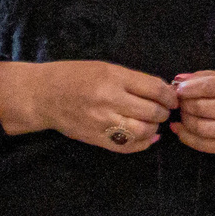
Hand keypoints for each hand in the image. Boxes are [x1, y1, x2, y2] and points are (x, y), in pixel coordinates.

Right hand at [0, 58, 173, 151]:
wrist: (41, 95)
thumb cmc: (75, 77)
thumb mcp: (106, 69)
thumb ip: (134, 80)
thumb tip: (164, 92)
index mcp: (113, 79)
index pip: (155, 89)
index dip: (170, 96)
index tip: (173, 98)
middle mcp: (108, 101)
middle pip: (152, 112)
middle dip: (164, 112)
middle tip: (164, 110)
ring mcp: (101, 122)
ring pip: (142, 131)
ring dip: (154, 128)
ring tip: (153, 123)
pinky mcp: (95, 138)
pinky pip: (126, 146)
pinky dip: (142, 144)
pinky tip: (147, 137)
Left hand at [171, 70, 214, 153]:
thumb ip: (209, 78)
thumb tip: (179, 80)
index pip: (208, 86)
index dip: (187, 88)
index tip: (179, 89)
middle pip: (200, 107)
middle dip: (184, 104)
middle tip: (181, 102)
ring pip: (199, 127)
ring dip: (184, 120)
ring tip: (184, 114)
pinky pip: (204, 144)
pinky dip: (186, 137)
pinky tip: (181, 129)